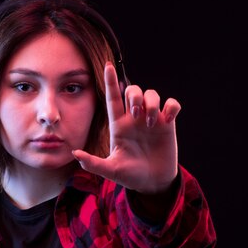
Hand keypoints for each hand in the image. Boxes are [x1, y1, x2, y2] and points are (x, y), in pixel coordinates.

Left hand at [72, 62, 180, 193]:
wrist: (152, 183)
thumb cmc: (130, 175)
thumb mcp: (111, 170)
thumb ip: (93, 163)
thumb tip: (75, 153)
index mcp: (118, 125)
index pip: (113, 98)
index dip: (110, 81)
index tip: (107, 65)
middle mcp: (134, 119)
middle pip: (132, 90)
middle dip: (134, 95)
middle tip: (136, 114)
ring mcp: (151, 120)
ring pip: (152, 94)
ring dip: (152, 103)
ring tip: (151, 123)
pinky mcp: (168, 124)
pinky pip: (172, 104)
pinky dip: (171, 106)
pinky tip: (168, 118)